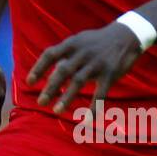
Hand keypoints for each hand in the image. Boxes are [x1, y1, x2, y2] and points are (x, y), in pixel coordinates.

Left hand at [27, 22, 143, 114]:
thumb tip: (50, 70)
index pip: (50, 54)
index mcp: (72, 43)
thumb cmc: (98, 41)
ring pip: (78, 82)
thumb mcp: (80, 40)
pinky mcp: (110, 73)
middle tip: (40, 102)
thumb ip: (65, 54)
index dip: (39, 68)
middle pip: (62, 71)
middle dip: (50, 87)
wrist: (127, 35)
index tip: (29, 82)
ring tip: (56, 111)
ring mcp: (96, 63)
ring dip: (66, 97)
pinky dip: (94, 108)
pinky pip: (100, 93)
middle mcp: (82, 53)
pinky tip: (88, 120)